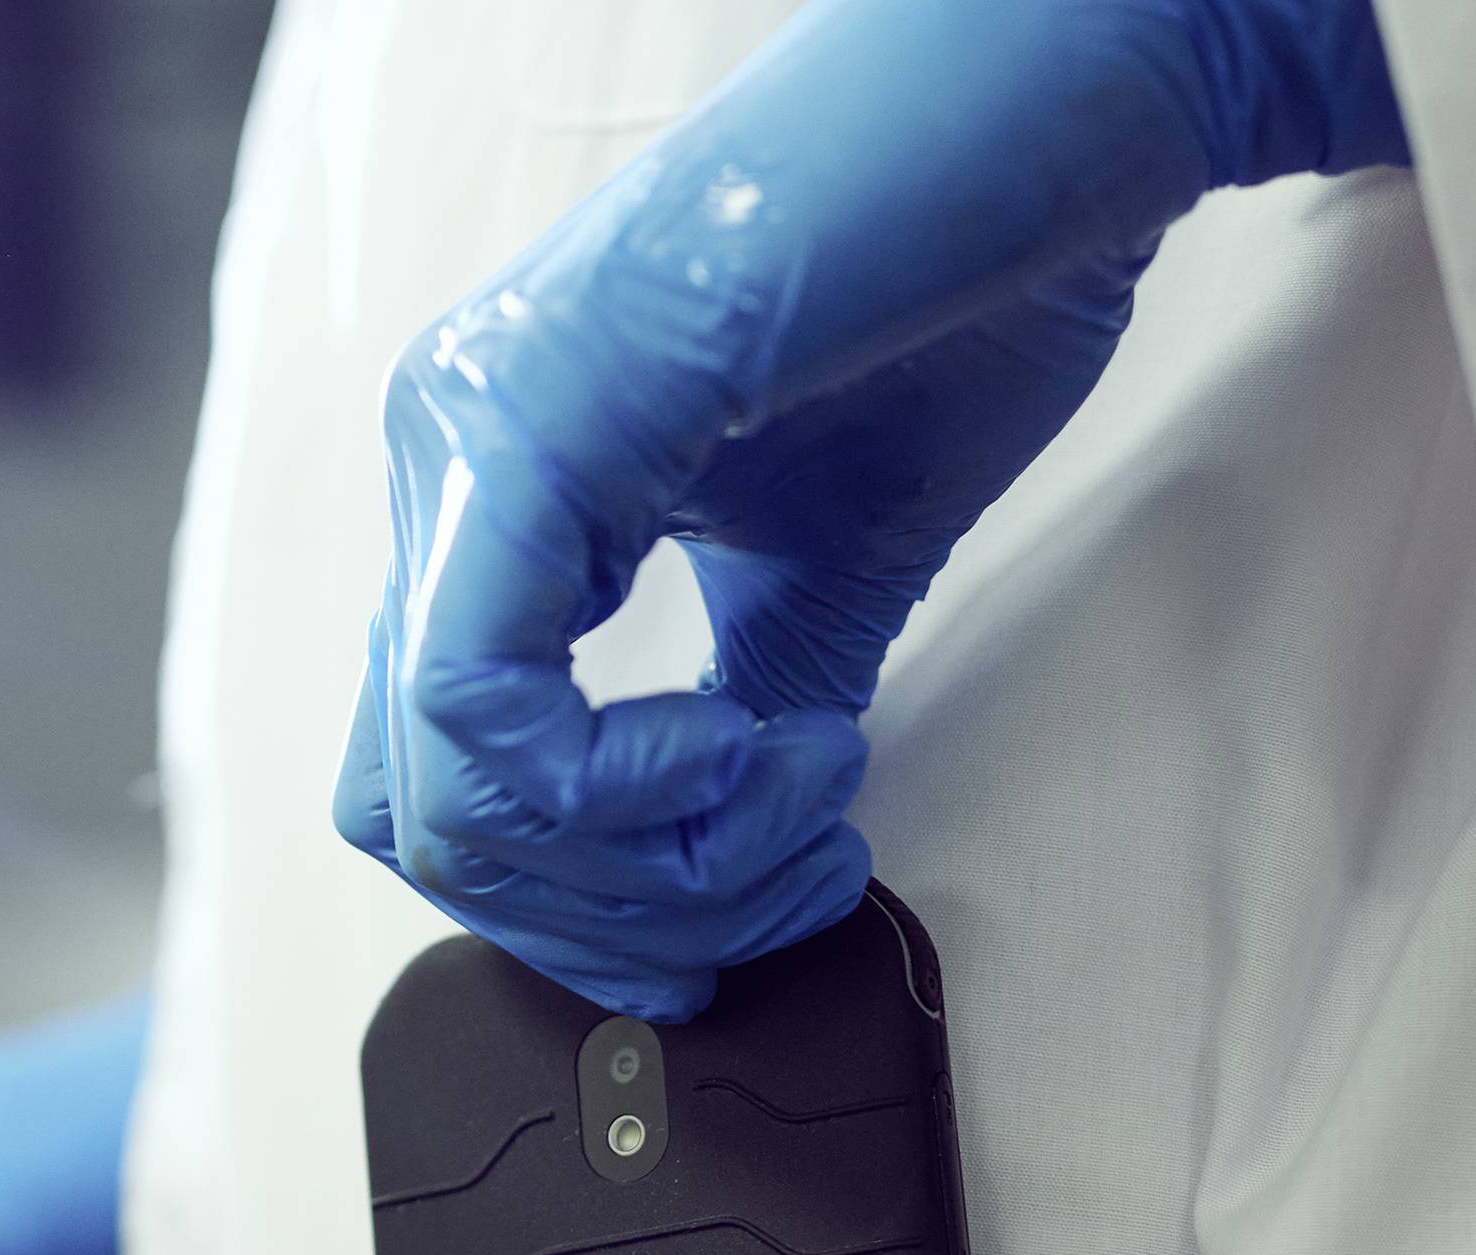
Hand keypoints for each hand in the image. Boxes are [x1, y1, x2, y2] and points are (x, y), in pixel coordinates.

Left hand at [335, 0, 1406, 1018]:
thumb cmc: (956, 308)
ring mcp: (469, 439)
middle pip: (420, 818)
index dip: (588, 905)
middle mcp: (448, 466)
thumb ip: (742, 722)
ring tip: (802, 799)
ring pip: (443, 797)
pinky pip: (485, 709)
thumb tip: (711, 898)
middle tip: (781, 887)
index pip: (443, 781)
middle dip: (614, 922)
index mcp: (499, 504)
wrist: (1056, 111)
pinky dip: (628, 794)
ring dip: (646, 872)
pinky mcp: (527, 423)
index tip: (759, 900)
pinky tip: (758, 750)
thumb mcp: (825, 576)